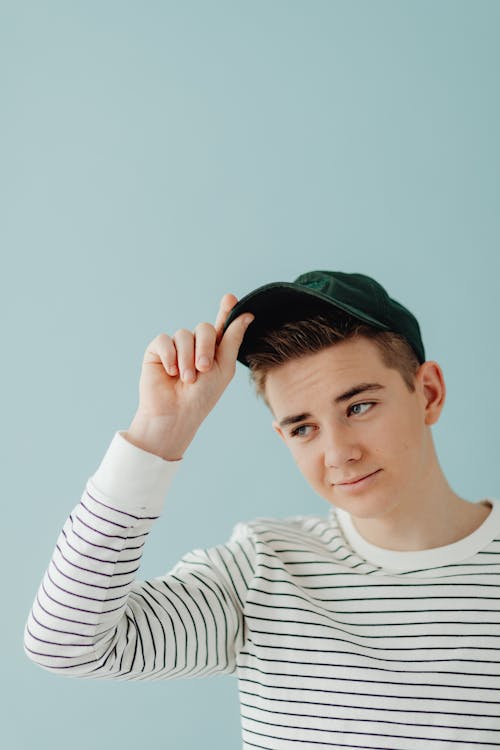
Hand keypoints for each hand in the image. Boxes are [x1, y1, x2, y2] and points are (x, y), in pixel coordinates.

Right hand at [126, 294, 253, 459]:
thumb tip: (247, 315)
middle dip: (205, 348)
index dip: (226, 311)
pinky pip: (164, 340)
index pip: (221, 325)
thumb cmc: (202, 397)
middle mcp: (195, 345)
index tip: (231, 298)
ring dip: (187, 358)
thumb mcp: (223, 368)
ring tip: (186, 379)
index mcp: (214, 350)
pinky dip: (170, 355)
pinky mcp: (156, 351)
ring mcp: (176, 347)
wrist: (176, 414)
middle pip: (204, 328)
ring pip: (184, 334)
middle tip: (203, 369)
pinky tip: (170, 372)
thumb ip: (232, 340)